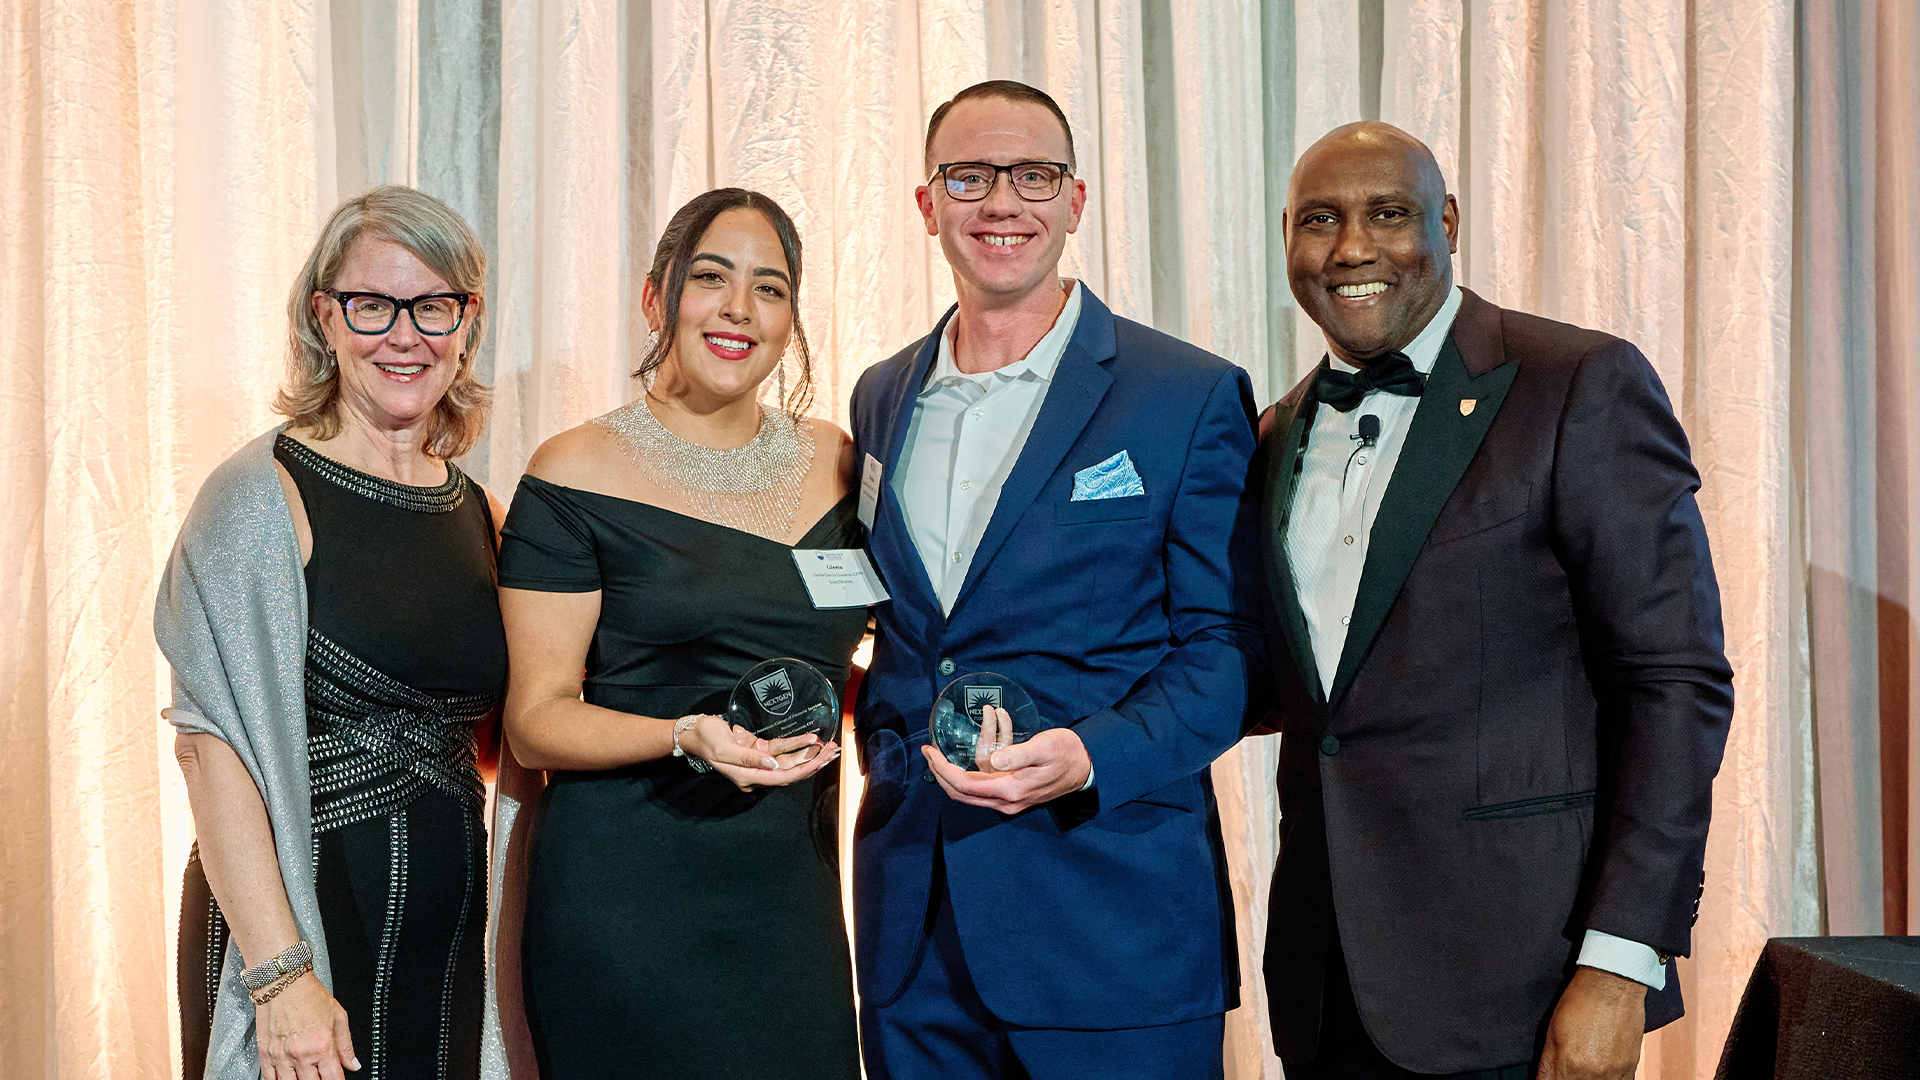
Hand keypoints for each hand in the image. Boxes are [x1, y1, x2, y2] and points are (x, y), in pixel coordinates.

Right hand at [254, 971, 357, 1078]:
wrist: (283, 983)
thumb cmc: (310, 995)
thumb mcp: (338, 1017)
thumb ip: (346, 1046)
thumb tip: (353, 1065)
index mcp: (322, 1045)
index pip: (333, 1078)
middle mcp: (301, 1054)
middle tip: (322, 1075)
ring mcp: (281, 1056)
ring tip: (306, 1076)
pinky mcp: (265, 1054)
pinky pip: (270, 1078)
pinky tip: (286, 1078)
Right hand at [678, 714, 838, 791]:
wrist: (695, 730)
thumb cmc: (707, 740)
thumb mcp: (725, 750)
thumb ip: (749, 759)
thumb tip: (772, 764)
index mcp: (748, 777)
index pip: (783, 777)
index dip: (804, 770)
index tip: (821, 761)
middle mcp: (757, 772)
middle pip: (791, 771)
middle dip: (813, 762)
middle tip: (833, 752)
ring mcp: (759, 761)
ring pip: (790, 760)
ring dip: (809, 753)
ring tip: (829, 746)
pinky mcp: (758, 749)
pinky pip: (781, 748)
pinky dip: (796, 744)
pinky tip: (811, 738)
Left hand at [921, 720, 1090, 814]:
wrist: (1086, 767)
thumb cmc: (1066, 753)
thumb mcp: (1044, 748)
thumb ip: (1019, 755)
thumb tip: (994, 760)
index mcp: (1010, 790)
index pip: (964, 785)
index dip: (942, 770)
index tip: (930, 751)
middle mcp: (1006, 801)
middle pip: (961, 793)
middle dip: (940, 774)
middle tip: (929, 752)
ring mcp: (1009, 800)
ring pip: (970, 792)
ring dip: (952, 774)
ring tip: (941, 754)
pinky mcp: (1012, 793)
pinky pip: (983, 785)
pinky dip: (971, 770)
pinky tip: (969, 753)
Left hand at [1535, 966, 1647, 1079]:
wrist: (1611, 985)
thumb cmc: (1580, 1002)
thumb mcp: (1552, 1031)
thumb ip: (1547, 1064)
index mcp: (1569, 1065)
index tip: (1552, 1076)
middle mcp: (1592, 1074)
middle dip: (1569, 1079)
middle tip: (1569, 1068)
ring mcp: (1614, 1073)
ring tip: (1585, 1065)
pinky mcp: (1630, 1067)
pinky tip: (1601, 1071)